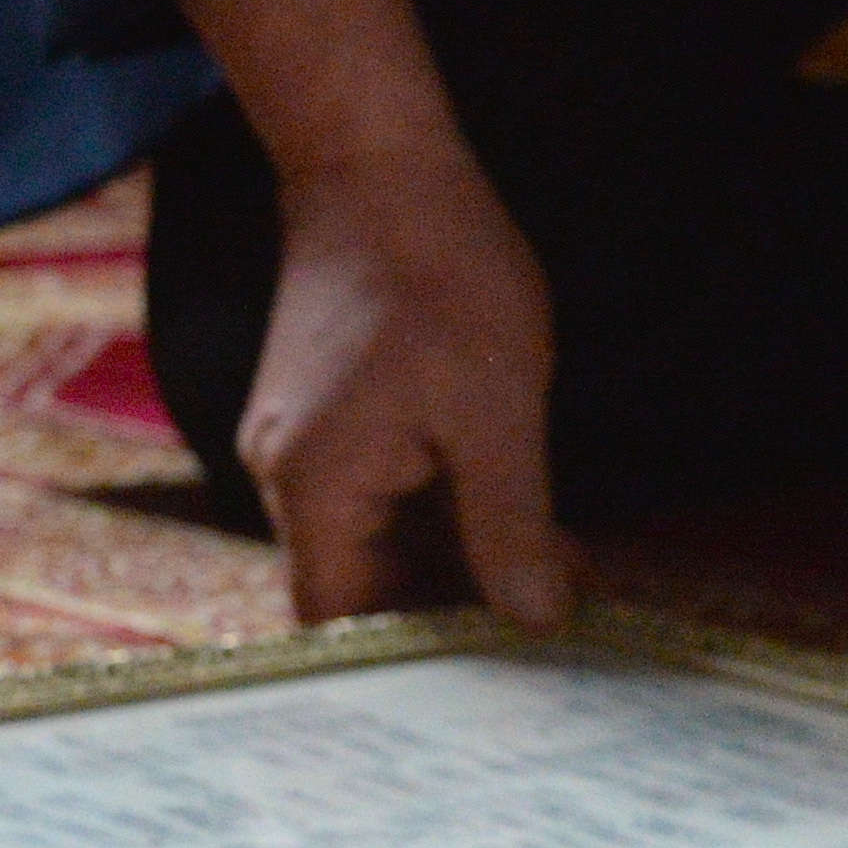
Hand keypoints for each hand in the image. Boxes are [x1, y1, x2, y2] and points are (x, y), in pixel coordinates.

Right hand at [250, 139, 572, 624]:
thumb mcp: (497, 409)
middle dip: (457, 609)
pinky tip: (519, 512)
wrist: (377, 164)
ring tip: (558, 567)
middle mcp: (289, 479)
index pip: (342, 624)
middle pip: (361, 588)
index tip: (497, 682)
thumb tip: (536, 620)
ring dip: (460, 558)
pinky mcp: (327, 417)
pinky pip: (380, 494)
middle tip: (555, 622)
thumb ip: (510, 525)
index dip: (414, 664)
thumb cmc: (438, 273)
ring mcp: (304, 445)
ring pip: (379, 541)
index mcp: (313, 489)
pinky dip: (444, 511)